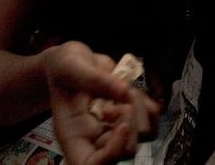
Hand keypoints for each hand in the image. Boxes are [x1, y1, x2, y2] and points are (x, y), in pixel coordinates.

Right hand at [46, 42, 160, 164]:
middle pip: (125, 151)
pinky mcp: (129, 120)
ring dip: (142, 110)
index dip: (113, 153)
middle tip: (123, 95)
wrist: (74, 61)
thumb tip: (122, 89)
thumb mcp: (69, 66)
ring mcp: (114, 130)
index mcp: (73, 135)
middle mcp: (94, 139)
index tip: (123, 125)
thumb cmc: (63, 68)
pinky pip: (152, 124)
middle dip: (132, 121)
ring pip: (143, 137)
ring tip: (125, 89)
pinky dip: (150, 107)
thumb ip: (93, 79)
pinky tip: (134, 91)